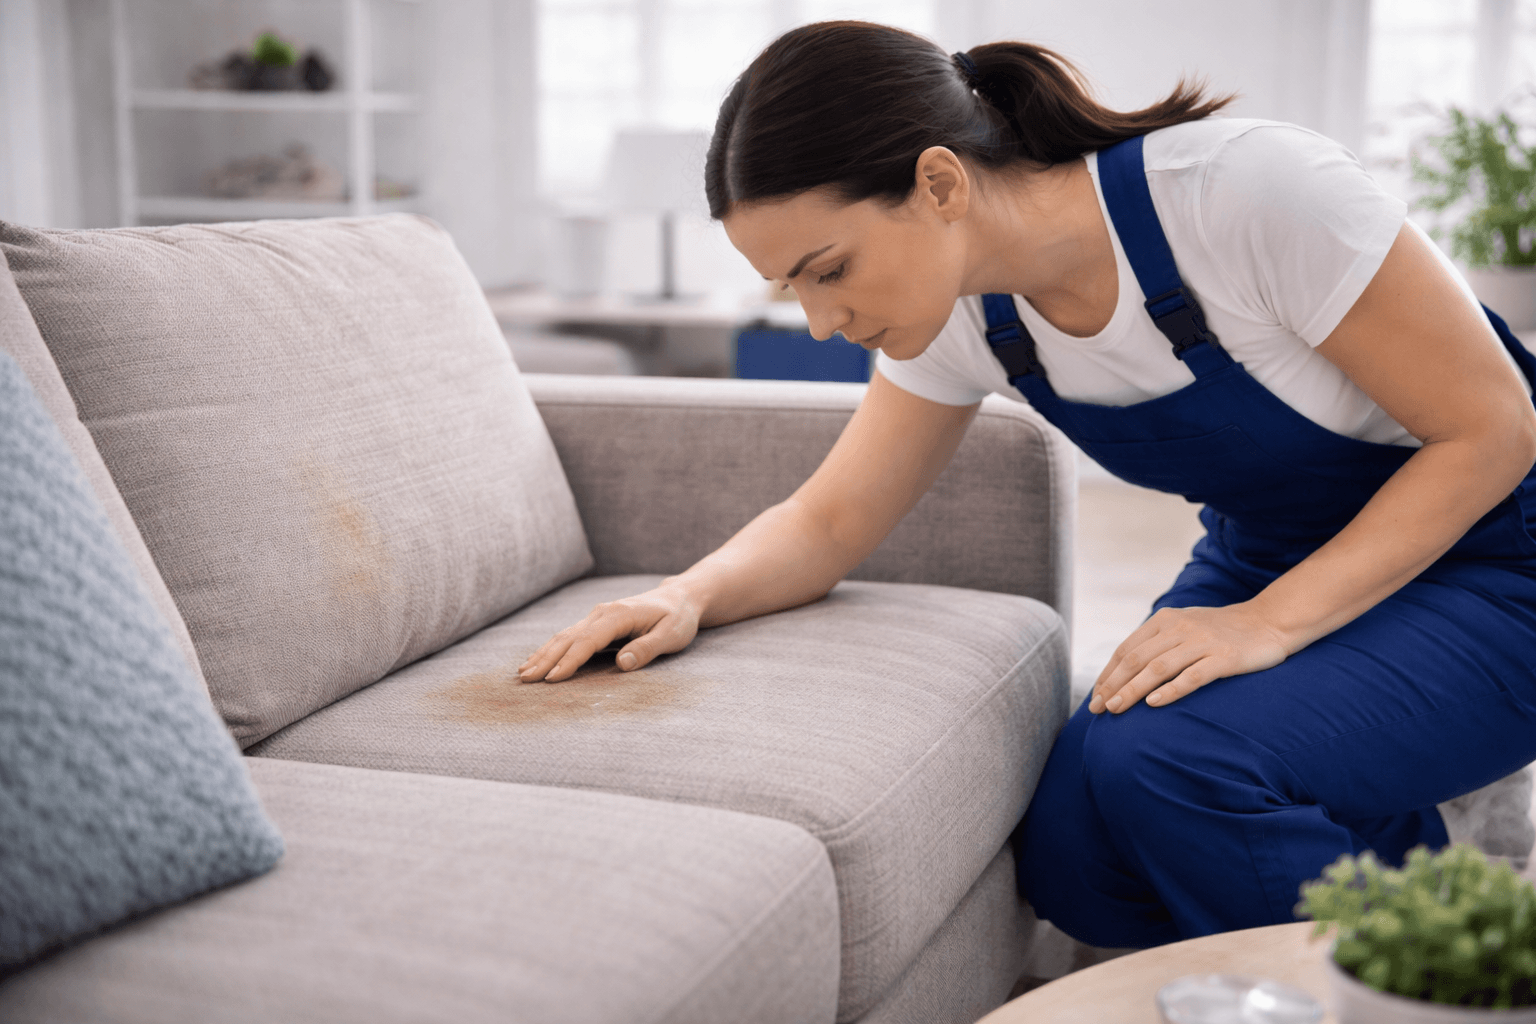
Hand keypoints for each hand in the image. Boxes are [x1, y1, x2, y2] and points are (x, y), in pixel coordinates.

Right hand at [518, 586, 701, 681]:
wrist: (680, 599)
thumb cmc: (678, 619)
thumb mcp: (671, 635)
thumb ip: (647, 649)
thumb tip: (622, 664)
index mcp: (618, 615)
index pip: (588, 641)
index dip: (569, 661)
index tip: (552, 679)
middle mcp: (602, 612)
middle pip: (568, 638)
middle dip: (545, 659)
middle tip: (525, 679)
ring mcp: (597, 615)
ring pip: (564, 636)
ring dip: (543, 654)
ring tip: (523, 672)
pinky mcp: (597, 622)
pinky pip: (570, 636)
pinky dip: (552, 649)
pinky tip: (538, 660)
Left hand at [1088, 603, 1290, 713]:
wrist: (1269, 622)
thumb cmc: (1221, 630)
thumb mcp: (1184, 626)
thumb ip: (1157, 642)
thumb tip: (1124, 670)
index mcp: (1164, 619)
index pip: (1126, 649)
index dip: (1108, 674)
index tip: (1095, 697)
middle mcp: (1179, 628)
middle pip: (1137, 660)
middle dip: (1113, 685)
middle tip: (1098, 709)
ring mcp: (1202, 642)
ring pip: (1158, 668)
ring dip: (1133, 690)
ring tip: (1117, 709)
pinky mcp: (1224, 658)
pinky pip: (1192, 676)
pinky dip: (1170, 690)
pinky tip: (1153, 704)